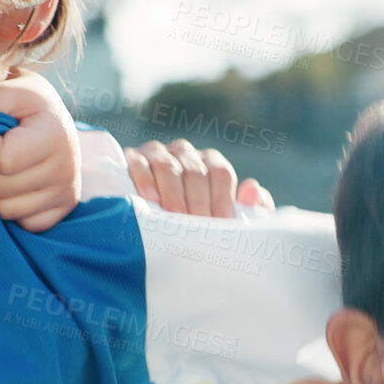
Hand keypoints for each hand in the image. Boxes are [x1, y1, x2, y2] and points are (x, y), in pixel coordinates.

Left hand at [0, 69, 79, 231]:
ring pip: (5, 210)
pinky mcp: (64, 209)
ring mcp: (68, 191)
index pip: (2, 160)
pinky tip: (19, 185)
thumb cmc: (19, 104)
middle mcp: (68, 167)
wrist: (50, 114)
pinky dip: (14, 207)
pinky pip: (24, 224)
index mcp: (55, 133)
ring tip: (7, 167)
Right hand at [124, 139, 273, 217]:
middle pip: (194, 170)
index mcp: (209, 164)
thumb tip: (252, 188)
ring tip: (176, 216)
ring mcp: (157, 154)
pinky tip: (150, 198)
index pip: (220, 172)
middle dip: (197, 200)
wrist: (152, 229)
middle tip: (196, 228)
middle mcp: (184, 154)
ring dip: (173, 192)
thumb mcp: (225, 220)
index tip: (220, 222)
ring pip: (167, 164)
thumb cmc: (194, 225)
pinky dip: (144, 179)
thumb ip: (249, 207)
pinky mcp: (131, 159)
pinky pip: (138, 162)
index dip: (221, 197)